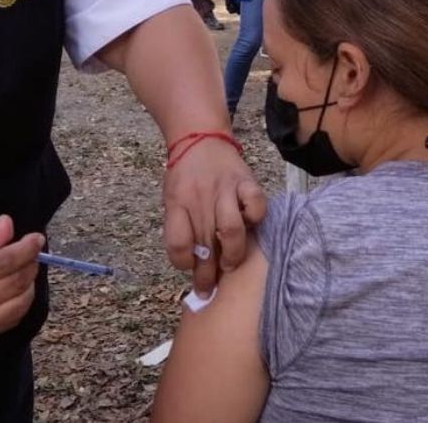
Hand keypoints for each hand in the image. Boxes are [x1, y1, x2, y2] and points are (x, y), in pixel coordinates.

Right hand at [0, 215, 43, 341]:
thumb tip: (8, 225)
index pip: (4, 261)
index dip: (26, 248)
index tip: (37, 238)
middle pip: (15, 283)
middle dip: (30, 264)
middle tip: (31, 252)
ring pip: (19, 304)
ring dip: (29, 284)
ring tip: (24, 270)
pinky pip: (12, 320)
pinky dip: (21, 303)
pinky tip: (16, 290)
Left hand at [163, 138, 265, 297]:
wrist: (199, 137)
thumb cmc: (185, 175)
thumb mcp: (172, 198)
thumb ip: (180, 226)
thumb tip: (193, 265)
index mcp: (176, 203)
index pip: (177, 243)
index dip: (183, 263)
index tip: (189, 270)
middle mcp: (199, 198)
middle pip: (203, 244)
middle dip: (207, 275)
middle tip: (209, 291)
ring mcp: (224, 189)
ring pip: (230, 230)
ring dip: (232, 254)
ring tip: (230, 265)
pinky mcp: (245, 182)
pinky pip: (255, 205)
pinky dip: (255, 219)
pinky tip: (250, 226)